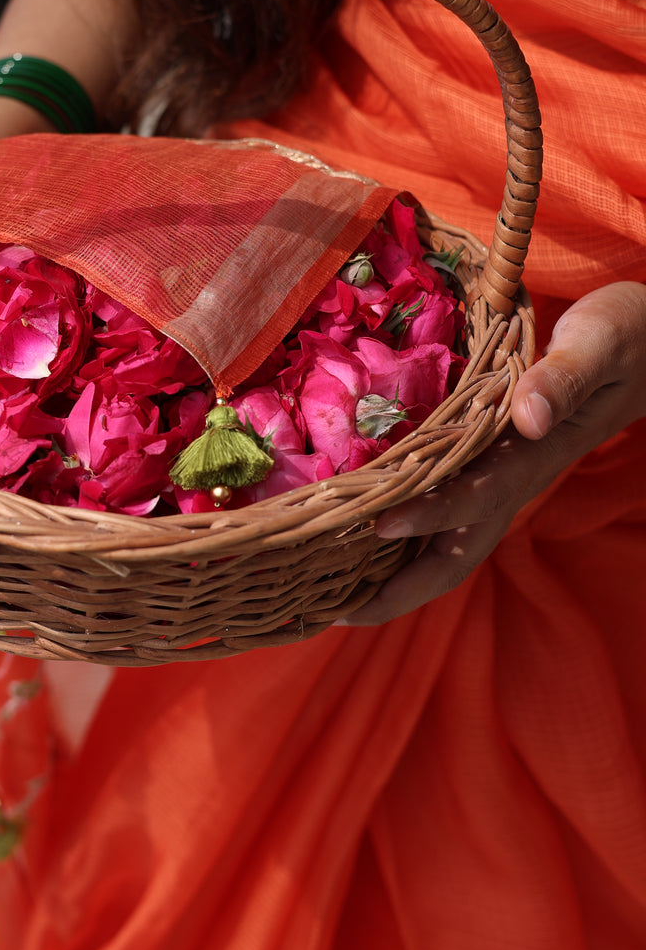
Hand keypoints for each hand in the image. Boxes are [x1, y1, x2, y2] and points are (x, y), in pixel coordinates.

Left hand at [341, 281, 645, 625]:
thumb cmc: (623, 337)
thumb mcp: (598, 342)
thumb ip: (563, 378)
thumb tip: (528, 416)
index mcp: (535, 455)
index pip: (479, 496)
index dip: (431, 514)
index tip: (380, 523)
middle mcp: (513, 482)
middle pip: (457, 555)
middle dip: (401, 591)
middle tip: (338, 613)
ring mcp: (501, 483)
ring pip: (447, 548)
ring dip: (394, 580)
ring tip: (333, 599)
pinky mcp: (489, 473)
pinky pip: (443, 521)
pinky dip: (401, 543)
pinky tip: (357, 547)